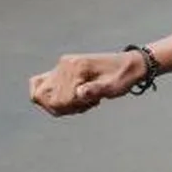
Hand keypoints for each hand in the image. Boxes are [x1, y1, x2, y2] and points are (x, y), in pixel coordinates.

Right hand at [29, 51, 144, 116]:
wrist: (132, 65)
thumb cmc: (124, 77)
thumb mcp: (114, 87)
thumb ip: (96, 90)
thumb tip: (80, 93)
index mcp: (76, 67)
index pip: (55, 97)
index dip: (68, 107)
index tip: (90, 104)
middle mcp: (64, 64)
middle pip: (40, 95)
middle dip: (59, 106)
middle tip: (84, 104)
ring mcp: (62, 66)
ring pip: (41, 92)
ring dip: (59, 103)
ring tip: (83, 101)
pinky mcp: (64, 69)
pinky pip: (46, 87)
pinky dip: (56, 97)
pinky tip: (77, 99)